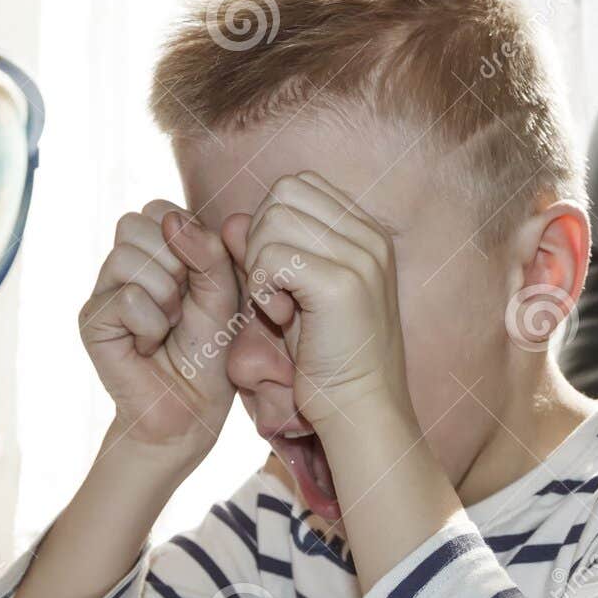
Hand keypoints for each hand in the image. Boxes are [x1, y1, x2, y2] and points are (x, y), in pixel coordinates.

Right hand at [79, 201, 241, 450]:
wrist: (192, 409)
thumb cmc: (209, 352)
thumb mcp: (224, 294)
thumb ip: (210, 253)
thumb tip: (172, 221)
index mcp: (155, 250)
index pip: (159, 209)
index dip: (187, 239)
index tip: (200, 282)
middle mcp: (123, 264)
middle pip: (135, 223)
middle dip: (175, 266)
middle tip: (182, 309)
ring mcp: (103, 290)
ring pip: (128, 258)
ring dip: (164, 298)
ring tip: (168, 328)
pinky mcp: (91, 320)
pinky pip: (126, 298)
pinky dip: (151, 326)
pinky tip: (150, 347)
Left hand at [235, 172, 408, 428]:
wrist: (361, 410)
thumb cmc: (327, 359)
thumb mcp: (294, 295)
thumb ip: (266, 252)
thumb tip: (227, 220)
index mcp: (367, 233)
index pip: (299, 186)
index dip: (270, 224)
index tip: (280, 275)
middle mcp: (370, 237)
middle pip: (282, 194)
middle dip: (259, 239)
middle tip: (274, 291)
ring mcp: (360, 257)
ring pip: (272, 219)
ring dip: (258, 264)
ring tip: (280, 307)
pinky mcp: (341, 282)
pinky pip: (271, 256)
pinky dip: (262, 287)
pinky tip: (281, 318)